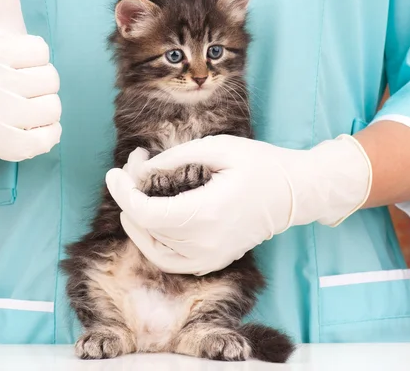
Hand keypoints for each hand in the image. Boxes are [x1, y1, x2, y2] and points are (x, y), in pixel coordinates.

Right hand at [0, 0, 60, 161]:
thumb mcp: (1, 25)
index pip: (42, 51)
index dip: (36, 58)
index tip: (16, 63)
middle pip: (51, 81)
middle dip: (43, 84)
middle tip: (21, 88)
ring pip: (54, 109)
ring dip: (46, 110)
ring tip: (23, 107)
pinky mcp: (7, 147)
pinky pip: (50, 139)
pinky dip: (46, 135)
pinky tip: (27, 127)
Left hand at [106, 134, 371, 274]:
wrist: (295, 194)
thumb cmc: (262, 165)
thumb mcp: (218, 148)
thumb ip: (175, 158)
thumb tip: (143, 171)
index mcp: (205, 213)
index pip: (145, 213)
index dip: (123, 192)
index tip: (113, 171)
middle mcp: (204, 244)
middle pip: (145, 227)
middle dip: (130, 196)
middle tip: (135, 167)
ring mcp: (209, 258)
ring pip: (152, 247)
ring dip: (137, 219)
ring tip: (140, 189)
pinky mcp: (213, 261)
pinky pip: (169, 260)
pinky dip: (152, 241)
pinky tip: (151, 219)